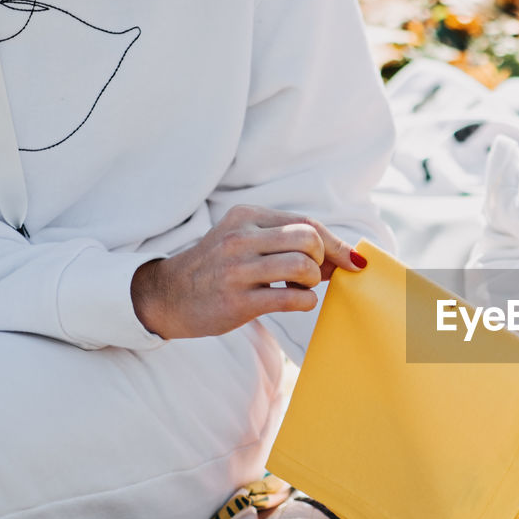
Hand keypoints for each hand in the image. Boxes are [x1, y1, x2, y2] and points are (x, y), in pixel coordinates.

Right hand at [131, 205, 365, 338]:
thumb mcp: (246, 240)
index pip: (307, 223)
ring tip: (298, 288)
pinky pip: (292, 299)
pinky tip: (294, 302)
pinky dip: (305, 302)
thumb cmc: (219, 268)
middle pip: (309, 240)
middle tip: (309, 275)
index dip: (336, 244)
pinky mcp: (237, 301)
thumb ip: (287, 242)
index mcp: (246, 216)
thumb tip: (344, 257)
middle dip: (321, 261)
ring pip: (302, 266)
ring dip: (311, 282)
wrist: (168, 295)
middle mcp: (240, 238)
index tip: (350, 261)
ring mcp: (237, 269)